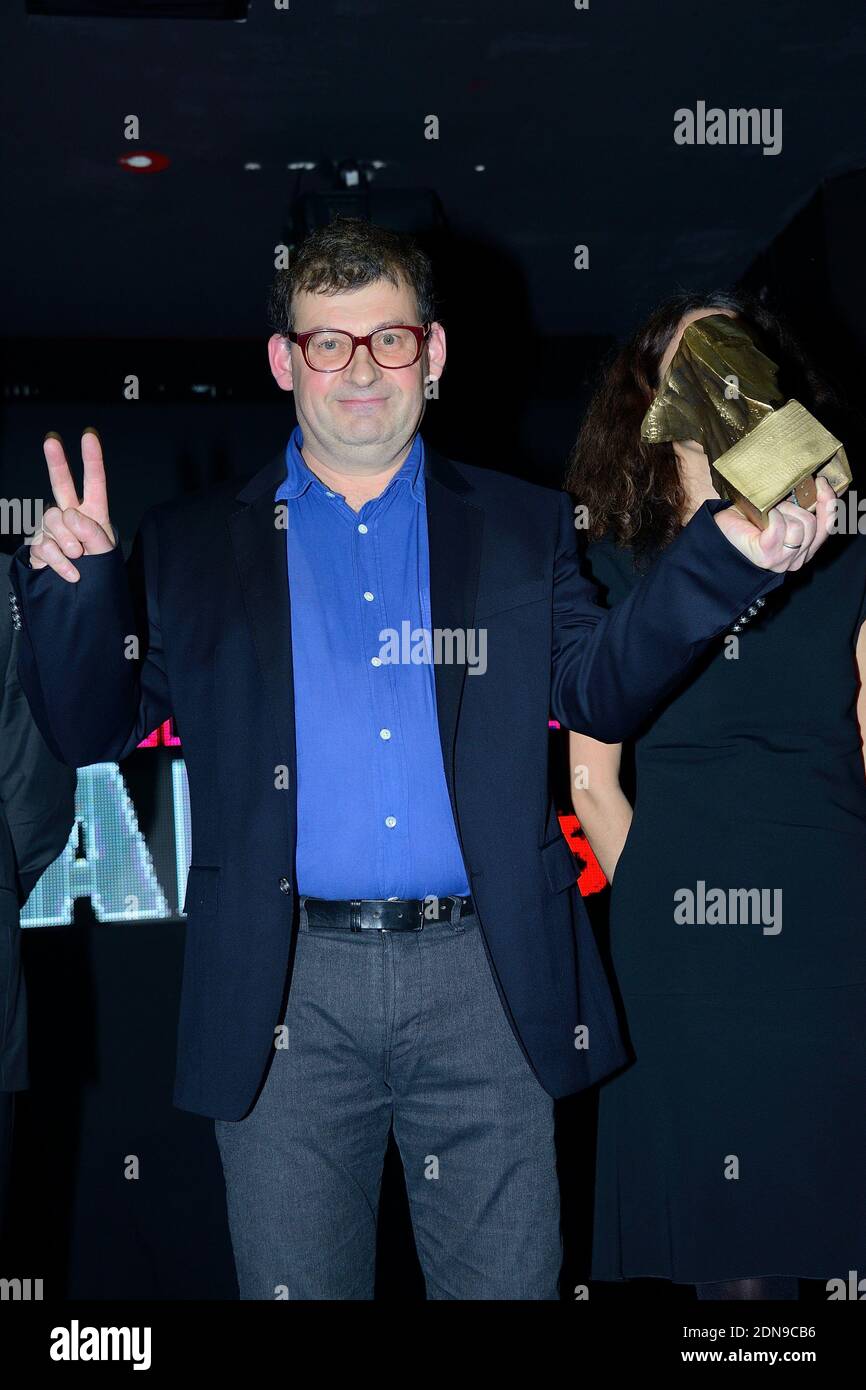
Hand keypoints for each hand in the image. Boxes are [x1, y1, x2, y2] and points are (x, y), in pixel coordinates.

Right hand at [29, 430, 116, 581]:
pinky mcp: (38, 544)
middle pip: (61, 484)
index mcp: (93, 511)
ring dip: (67, 541)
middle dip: (57, 461)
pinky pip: (44, 545)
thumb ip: (92, 532)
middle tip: (52, 439)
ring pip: (52, 519)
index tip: (90, 436)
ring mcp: (51, 527)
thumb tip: (70, 515)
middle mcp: (69, 513)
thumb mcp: (105, 551)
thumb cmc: (98, 567)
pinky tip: (71, 571)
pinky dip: (59, 561)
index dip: (92, 459)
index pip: (94, 482)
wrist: (83, 590)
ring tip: (78, 556)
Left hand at [713, 474, 834, 570]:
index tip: (821, 482)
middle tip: (778, 503)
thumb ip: (800, 507)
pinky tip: (764, 517)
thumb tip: (815, 483)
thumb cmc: (747, 523)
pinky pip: (781, 528)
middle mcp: (797, 558)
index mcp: (805, 548)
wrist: (718, 535)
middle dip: (796, 506)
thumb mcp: (780, 512)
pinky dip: (773, 517)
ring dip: (783, 512)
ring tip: (769, 513)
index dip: (828, 503)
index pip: (828, 527)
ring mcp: (784, 559)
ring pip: (800, 527)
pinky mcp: (768, 555)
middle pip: (813, 525)